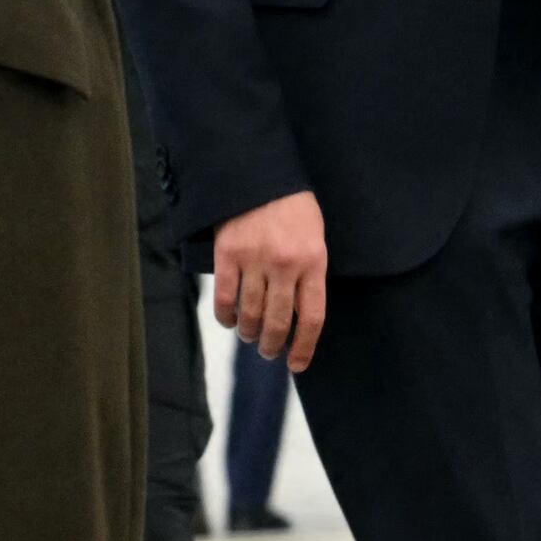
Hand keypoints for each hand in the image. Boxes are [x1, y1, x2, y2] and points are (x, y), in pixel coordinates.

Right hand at [210, 187, 328, 371]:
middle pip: (279, 320)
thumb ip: (309, 272)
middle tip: (269, 352)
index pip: (312, 316)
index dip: (304, 346)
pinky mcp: (228, 255)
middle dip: (274, 344)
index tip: (297, 364)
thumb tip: (299, 313)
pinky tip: (229, 322)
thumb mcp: (314, 238)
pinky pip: (225, 296)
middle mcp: (285, 265)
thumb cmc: (293, 208)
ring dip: (250, 332)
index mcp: (313, 262)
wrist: (259, 176)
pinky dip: (226, 315)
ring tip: (250, 336)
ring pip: (251, 312)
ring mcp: (254, 260)